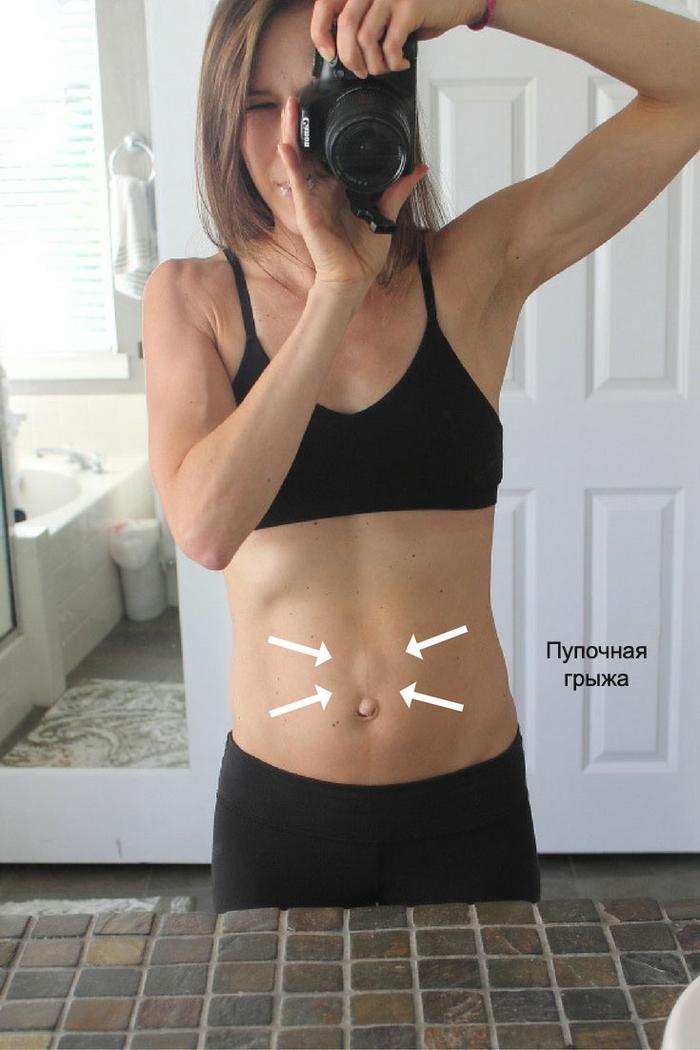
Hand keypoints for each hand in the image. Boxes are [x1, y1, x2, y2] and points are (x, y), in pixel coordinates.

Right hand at [277, 95, 428, 289]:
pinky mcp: (307, 212)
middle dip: (302, 125)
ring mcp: (312, 199)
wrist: (354, 278)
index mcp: (339, 189)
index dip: (323, 132)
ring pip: (298, 160)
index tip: (325, 107)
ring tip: (290, 108)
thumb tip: (419, 167)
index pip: (328, 154)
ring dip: (292, 134)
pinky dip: (291, 165)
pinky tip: (286, 146)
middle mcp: (323, 190)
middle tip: (300, 97)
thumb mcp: (386, 215)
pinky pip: (297, 184)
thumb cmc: (364, 254)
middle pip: (309, 151)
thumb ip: (399, 189)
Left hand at [310, 0, 474, 76]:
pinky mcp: (410, 7)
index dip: (321, 33)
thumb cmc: (418, 7)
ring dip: (373, 64)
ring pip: (365, 39)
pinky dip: (393, 63)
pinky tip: (401, 62)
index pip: (326, 5)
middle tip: (359, 70)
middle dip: (349, 57)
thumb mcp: (383, 9)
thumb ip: (362, 20)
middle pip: (345, 25)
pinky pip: (390, 46)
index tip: (329, 54)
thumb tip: (341, 51)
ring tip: (383, 68)